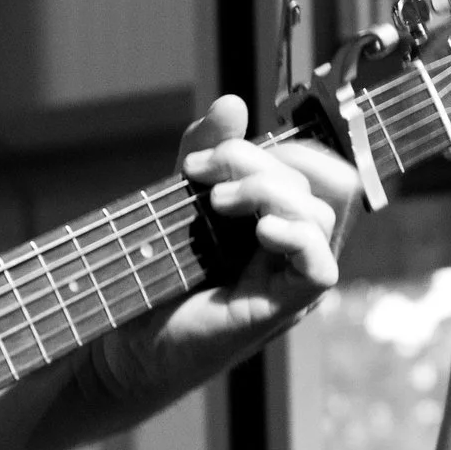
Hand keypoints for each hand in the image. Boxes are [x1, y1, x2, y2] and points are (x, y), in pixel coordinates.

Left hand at [93, 94, 363, 406]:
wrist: (122, 347)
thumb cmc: (152, 282)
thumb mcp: (179, 202)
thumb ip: (207, 154)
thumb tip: (234, 102)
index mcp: (280, 221)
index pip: (318, 166)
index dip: (277, 145)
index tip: (209, 157)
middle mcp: (294, 251)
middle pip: (329, 181)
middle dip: (270, 159)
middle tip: (210, 172)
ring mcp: (291, 281)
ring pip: (323, 214)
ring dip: (270, 191)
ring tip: (216, 204)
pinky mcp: (282, 309)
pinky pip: (320, 266)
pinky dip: (293, 235)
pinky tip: (257, 230)